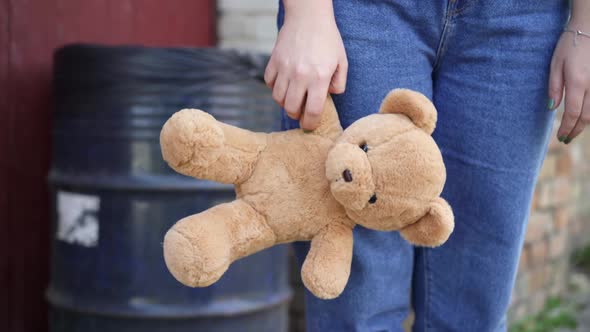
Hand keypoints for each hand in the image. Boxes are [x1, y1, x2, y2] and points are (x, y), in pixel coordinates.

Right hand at [264, 0, 347, 129]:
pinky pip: (269, 84)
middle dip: (296, 116)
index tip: (310, 125)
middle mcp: (300, 75)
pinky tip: (284, 84)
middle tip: (301, 113)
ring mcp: (284, 68)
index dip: (311, 123)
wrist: (308, 16)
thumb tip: (330, 96)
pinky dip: (275, 88)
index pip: (312, 111)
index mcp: (319, 77)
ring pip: (278, 99)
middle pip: (291, 109)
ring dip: (285, 103)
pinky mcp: (274, 61)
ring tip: (293, 98)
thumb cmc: (327, 39)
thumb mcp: (342, 61)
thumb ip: (339, 83)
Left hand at [548, 25, 589, 143]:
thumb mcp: (555, 64)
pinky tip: (585, 116)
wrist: (589, 28)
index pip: (572, 113)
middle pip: (586, 116)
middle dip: (576, 130)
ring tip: (574, 130)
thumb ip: (555, 87)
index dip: (567, 128)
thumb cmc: (570, 45)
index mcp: (578, 82)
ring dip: (585, 123)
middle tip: (566, 138)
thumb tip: (552, 108)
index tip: (560, 137)